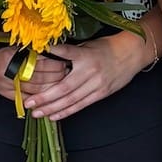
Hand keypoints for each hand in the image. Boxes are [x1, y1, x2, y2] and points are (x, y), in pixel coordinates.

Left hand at [22, 33, 147, 120]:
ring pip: (71, 100)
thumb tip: (47, 56)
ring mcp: (97, 84)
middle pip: (64, 88)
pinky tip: (54, 116)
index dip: (50, 60)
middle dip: (45, 97)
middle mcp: (90, 71)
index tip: (35, 63)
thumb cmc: (107, 48)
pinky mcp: (101, 93)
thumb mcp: (87, 45)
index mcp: (85, 56)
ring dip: (53, 108)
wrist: (131, 53)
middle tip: (29, 103)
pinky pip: (81, 105)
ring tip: (38, 113)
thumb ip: (70, 54)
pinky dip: (67, 112)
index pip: (65, 55)